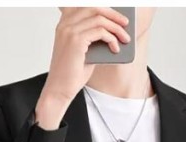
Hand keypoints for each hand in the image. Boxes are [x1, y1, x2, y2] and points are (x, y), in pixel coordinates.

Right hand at [35, 7, 131, 128]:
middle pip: (94, 8)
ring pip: (99, 19)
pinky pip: (100, 32)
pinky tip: (115, 48)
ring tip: (125, 38)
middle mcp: (65, 24)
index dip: (104, 9)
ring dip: (116, 28)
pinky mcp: (76, 40)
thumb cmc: (71, 74)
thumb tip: (113, 33)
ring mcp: (69, 31)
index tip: (117, 16)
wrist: (59, 90)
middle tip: (125, 24)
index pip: (86, 6)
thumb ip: (94, 39)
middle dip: (113, 15)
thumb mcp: (84, 52)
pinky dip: (111, 38)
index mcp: (64, 24)